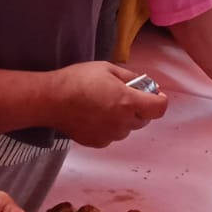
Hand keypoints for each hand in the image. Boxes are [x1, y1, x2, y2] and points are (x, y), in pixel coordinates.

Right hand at [51, 61, 167, 146]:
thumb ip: (130, 77)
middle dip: (140, 108)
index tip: (156, 94)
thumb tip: (145, 84)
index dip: (160, 100)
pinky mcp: (98, 142)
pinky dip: (109, 127)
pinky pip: (112, 136)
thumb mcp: (107, 68)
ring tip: (105, 105)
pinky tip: (95, 115)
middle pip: (144, 119)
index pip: (159, 108)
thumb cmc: (78, 80)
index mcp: (128, 102)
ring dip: (124, 118)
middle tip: (125, 95)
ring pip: (128, 129)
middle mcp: (122, 122)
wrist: (51, 100)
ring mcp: (110, 135)